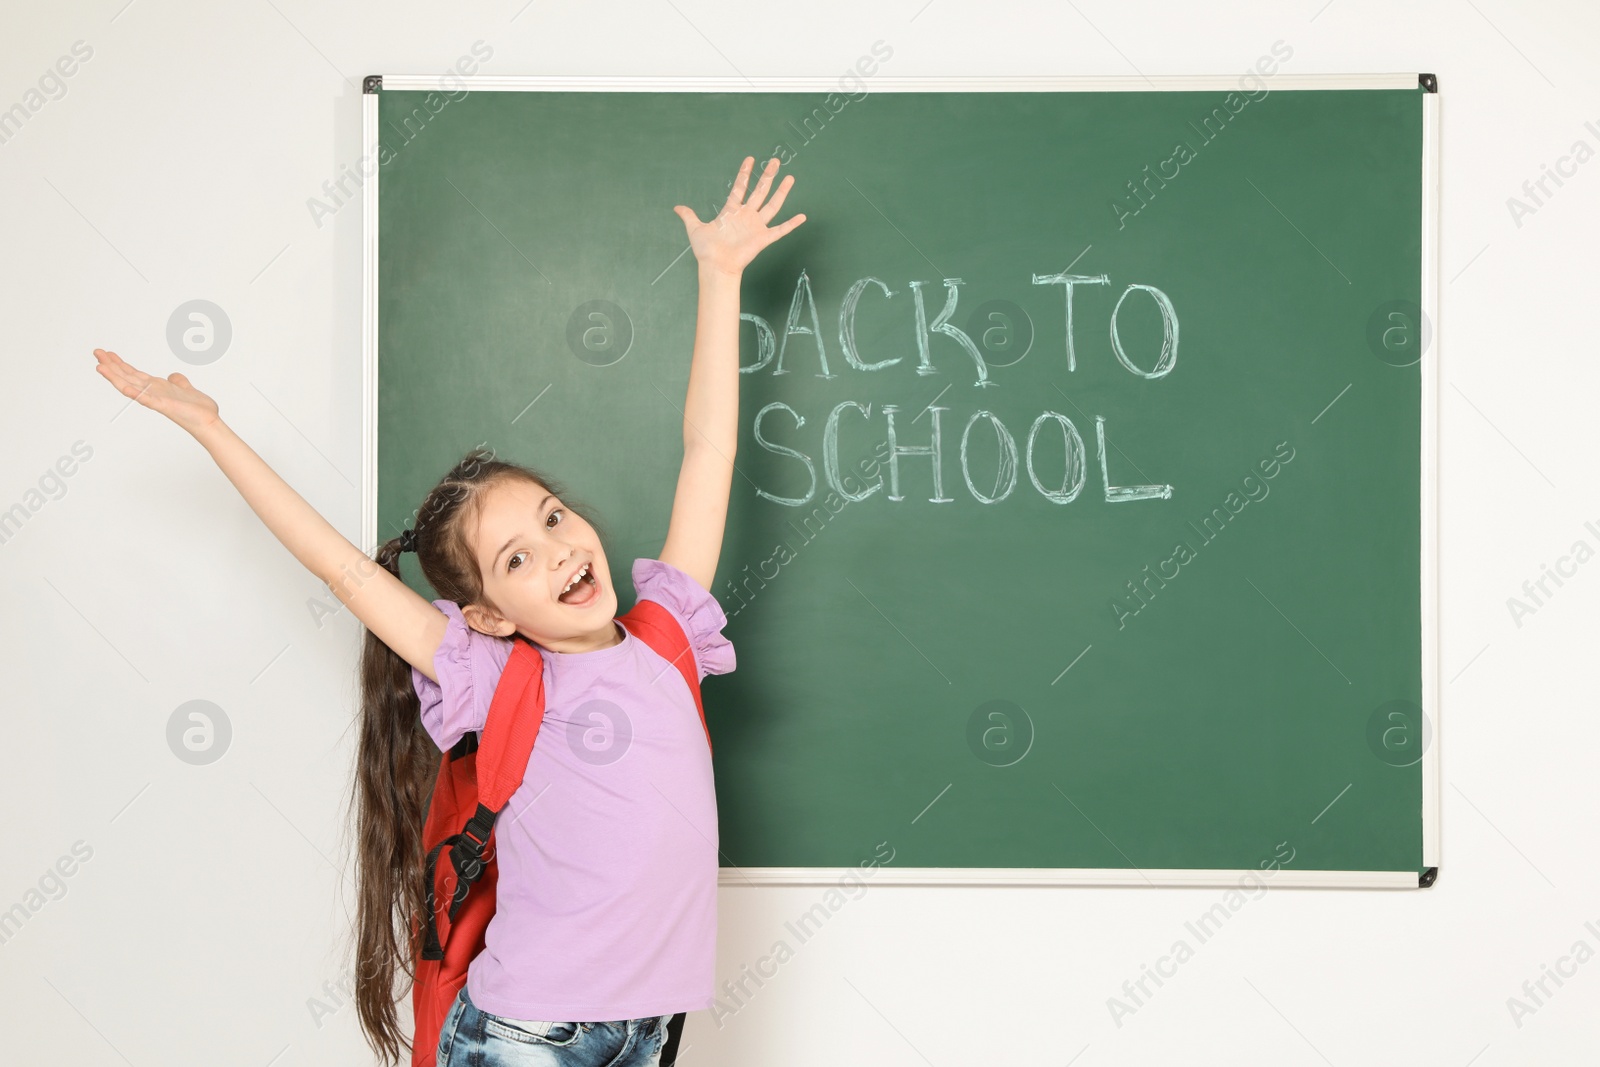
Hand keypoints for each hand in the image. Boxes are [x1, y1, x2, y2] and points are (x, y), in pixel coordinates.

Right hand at [93, 347, 220, 435]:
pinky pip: (147, 400)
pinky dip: (136, 394)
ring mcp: (156, 399)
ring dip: (115, 377)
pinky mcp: (163, 406)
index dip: (120, 363)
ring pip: (130, 386)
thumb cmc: (197, 409)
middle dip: (111, 365)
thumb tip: (173, 376)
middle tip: (96, 352)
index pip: (134, 373)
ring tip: (100, 367)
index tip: (108, 353)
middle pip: (127, 376)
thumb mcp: (186, 388)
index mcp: (156, 387)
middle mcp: (153, 392)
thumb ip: (178, 381)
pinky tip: (125, 387)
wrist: (208, 421)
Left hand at [673, 156, 804, 276]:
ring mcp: (756, 226)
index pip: (740, 187)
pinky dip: (791, 224)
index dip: (744, 173)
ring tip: (790, 177)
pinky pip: (780, 230)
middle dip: (767, 176)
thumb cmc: (706, 250)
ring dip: (781, 192)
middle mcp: (746, 216)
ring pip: (772, 205)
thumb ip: (688, 216)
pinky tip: (802, 216)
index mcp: (731, 211)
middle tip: (775, 161)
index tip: (750, 159)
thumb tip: (676, 207)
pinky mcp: (763, 238)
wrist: (716, 266)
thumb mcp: (695, 229)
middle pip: (760, 191)